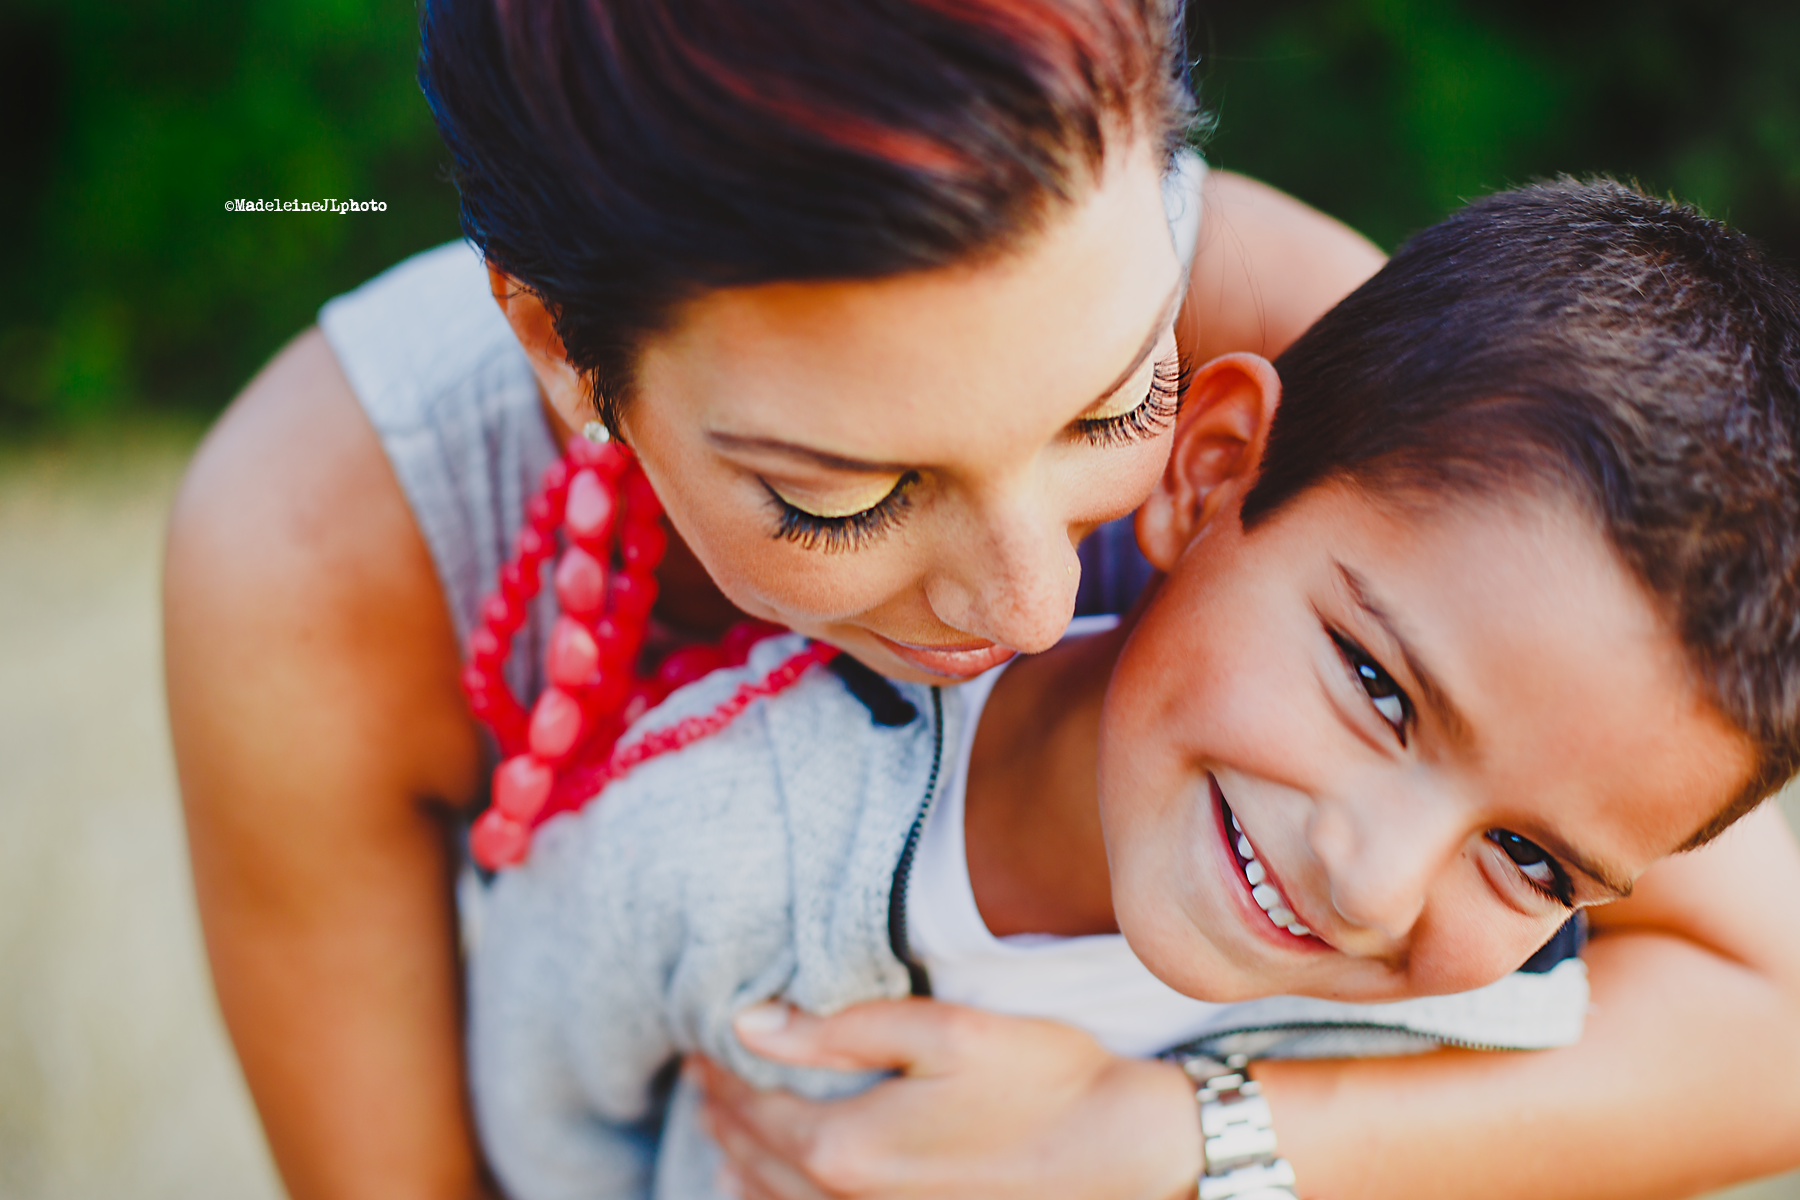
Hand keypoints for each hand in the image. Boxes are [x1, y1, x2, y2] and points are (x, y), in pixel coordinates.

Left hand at [692, 998, 1200, 1199]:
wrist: (1125, 1156)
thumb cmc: (1043, 1080)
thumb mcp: (942, 1031)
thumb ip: (839, 1030)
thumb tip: (747, 1024)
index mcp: (847, 1147)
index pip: (755, 1110)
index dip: (722, 1077)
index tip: (700, 1048)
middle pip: (757, 1163)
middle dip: (725, 1119)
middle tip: (704, 1082)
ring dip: (743, 1168)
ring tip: (724, 1135)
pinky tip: (777, 1191)